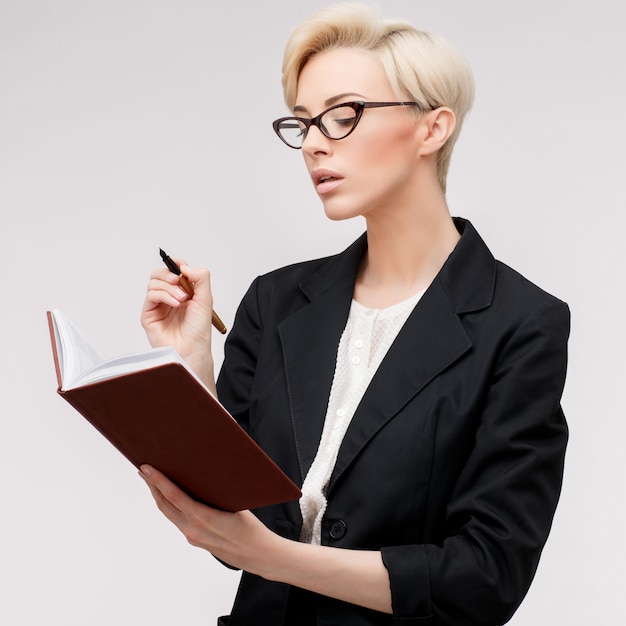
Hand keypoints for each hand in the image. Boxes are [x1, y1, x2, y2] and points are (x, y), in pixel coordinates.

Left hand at [138, 465, 277, 572]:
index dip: (158, 480)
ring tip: (152, 481)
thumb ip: (216, 492)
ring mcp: (192, 536)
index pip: (173, 495)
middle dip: (152, 486)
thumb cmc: (251, 528)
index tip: (146, 468)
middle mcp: (193, 529)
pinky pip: (177, 520)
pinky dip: (170, 507)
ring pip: (169, 513)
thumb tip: (203, 473)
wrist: (258, 554)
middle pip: (165, 504)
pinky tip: (171, 498)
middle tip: (143, 469)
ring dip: (159, 496)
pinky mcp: (195, 540)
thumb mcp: (236, 503)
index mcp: (202, 518)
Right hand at [141, 262, 215, 387]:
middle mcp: (168, 297)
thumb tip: (185, 266)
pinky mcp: (149, 315)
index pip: (173, 271)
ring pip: (153, 283)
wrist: (193, 349)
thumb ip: (200, 278)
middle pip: (159, 274)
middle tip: (179, 280)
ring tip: (182, 299)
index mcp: (182, 292)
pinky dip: (163, 295)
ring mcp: (158, 306)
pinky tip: (175, 303)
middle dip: (169, 273)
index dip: (176, 265)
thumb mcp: (206, 299)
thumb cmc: (199, 330)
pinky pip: (150, 295)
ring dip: (169, 287)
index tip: (181, 265)